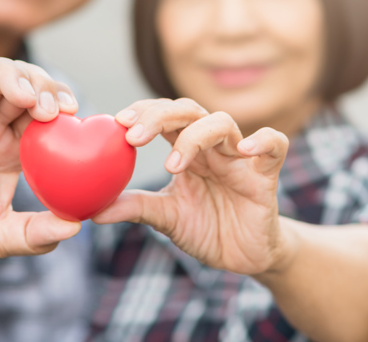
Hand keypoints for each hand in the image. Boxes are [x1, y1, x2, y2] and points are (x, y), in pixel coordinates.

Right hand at [0, 57, 81, 268]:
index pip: (43, 109)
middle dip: (41, 85)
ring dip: (9, 76)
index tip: (74, 114)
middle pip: (21, 82)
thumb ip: (36, 234)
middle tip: (53, 107)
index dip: (60, 102)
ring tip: (22, 97)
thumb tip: (76, 227)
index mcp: (11, 147)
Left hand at [92, 98, 295, 275]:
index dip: (142, 112)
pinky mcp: (266, 175)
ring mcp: (240, 158)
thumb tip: (92, 210)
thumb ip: (133, 208)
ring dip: (194, 136)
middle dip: (159, 116)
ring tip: (172, 165)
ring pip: (222, 123)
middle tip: (133, 136)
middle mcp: (212, 147)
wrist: (244, 257)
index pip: (164, 115)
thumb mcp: (165, 218)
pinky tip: (244, 149)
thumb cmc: (206, 229)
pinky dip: (263, 141)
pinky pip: (275, 145)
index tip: (118, 124)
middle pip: (189, 110)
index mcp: (187, 150)